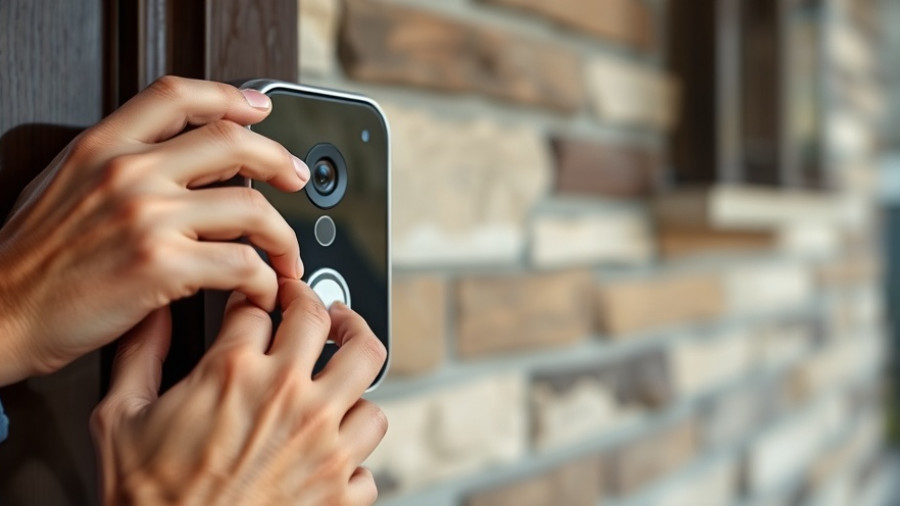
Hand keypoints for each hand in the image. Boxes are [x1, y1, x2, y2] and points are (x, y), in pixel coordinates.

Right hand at [0, 76, 308, 384]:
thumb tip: (179, 154)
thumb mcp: (64, 184)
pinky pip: (242, 266)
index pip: (179, 96)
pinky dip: (265, 281)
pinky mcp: (161, 268)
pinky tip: (262, 290)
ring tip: (286, 257)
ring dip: (283, 237)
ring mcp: (148, 218)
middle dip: (280, 161)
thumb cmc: (33, 259)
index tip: (261, 108)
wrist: (0, 312)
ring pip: (251, 210)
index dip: (230, 97)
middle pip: (233, 144)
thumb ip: (119, 163)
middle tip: (295, 180)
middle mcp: (129, 172)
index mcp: (103, 146)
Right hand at [91, 279, 387, 504]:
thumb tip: (153, 315)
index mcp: (234, 373)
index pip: (262, 306)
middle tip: (324, 311)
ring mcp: (323, 443)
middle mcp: (289, 399)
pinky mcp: (340, 488)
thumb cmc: (147, 499)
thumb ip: (139, 356)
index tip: (262, 301)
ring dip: (355, 376)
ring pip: (370, 379)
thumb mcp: (120, 418)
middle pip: (332, 322)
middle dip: (327, 307)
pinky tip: (335, 450)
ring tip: (343, 374)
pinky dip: (355, 453)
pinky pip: (370, 456)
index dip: (260, 297)